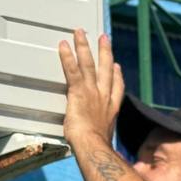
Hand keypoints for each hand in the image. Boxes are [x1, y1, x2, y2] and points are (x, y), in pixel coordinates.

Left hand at [58, 28, 124, 147]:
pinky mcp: (78, 92)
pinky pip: (72, 70)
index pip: (116, 88)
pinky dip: (67, 56)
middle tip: (104, 39)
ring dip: (84, 46)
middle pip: (106, 69)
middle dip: (105, 52)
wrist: (93, 146)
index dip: (117, 76)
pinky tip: (64, 45)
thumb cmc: (95, 148)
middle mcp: (104, 97)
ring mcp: (92, 92)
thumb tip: (98, 145)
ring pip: (89, 64)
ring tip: (80, 32)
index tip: (117, 66)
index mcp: (111, 109)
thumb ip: (99, 135)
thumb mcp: (101, 141)